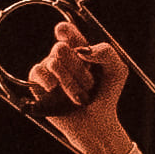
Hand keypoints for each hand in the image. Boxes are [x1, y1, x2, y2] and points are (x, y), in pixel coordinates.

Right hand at [13, 10, 132, 153]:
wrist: (96, 123)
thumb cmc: (106, 95)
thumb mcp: (117, 70)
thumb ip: (106, 52)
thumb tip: (81, 49)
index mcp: (80, 49)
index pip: (66, 30)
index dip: (64, 30)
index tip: (64, 34)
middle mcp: (62, 57)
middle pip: (61, 48)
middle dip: (78, 68)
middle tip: (89, 84)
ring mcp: (49, 70)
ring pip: (53, 63)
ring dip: (71, 82)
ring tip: (80, 97)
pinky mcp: (38, 84)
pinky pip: (37, 71)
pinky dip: (49, 81)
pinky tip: (55, 89)